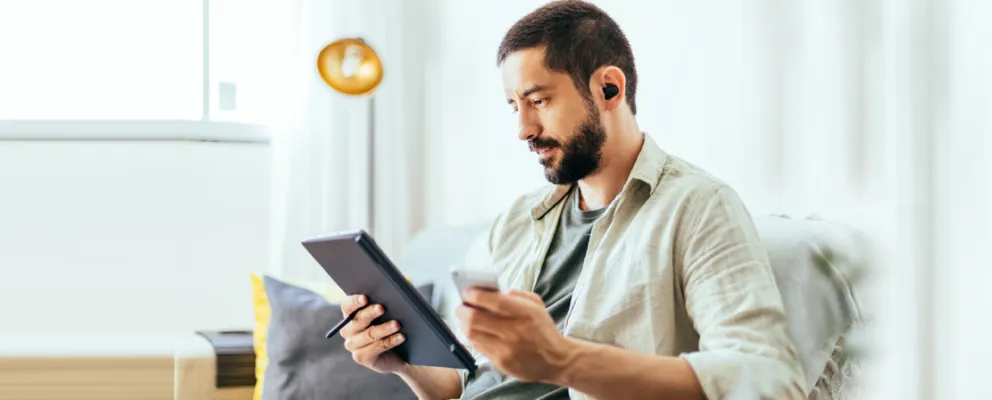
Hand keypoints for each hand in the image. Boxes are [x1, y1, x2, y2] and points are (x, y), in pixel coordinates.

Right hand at [339, 294, 407, 373]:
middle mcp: (348, 330)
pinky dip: (390, 341)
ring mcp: (353, 345)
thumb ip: (388, 298)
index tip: (365, 297)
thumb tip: (393, 289)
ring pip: (369, 334)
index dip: (355, 301)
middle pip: (358, 320)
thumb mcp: (390, 310)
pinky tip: (401, 336)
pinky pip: (376, 348)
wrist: (400, 351)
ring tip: (397, 324)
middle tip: (382, 308)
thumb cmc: (393, 323)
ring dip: (384, 328)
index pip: (347, 305)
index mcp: (351, 314)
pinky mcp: (362, 357)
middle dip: (370, 313)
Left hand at [455, 289, 574, 382]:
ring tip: (465, 318)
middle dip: (462, 310)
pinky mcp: (501, 362)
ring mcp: (506, 348)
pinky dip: (473, 337)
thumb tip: (491, 292)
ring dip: (464, 324)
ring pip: (472, 334)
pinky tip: (475, 332)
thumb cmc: (543, 330)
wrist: (557, 360)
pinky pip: (478, 347)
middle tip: (461, 306)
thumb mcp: (536, 305)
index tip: (467, 292)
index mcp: (523, 312)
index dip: (472, 294)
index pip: (490, 300)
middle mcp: (513, 331)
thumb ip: (515, 295)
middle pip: (474, 318)